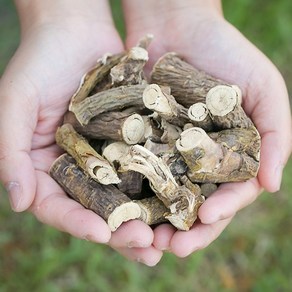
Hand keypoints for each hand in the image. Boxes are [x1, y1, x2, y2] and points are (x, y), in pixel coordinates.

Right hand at [0, 0, 160, 264]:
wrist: (75, 29)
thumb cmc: (38, 61)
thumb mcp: (15, 103)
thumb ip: (11, 153)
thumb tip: (19, 203)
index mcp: (47, 165)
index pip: (58, 205)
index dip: (77, 222)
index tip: (101, 234)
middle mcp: (78, 166)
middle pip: (97, 207)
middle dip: (119, 230)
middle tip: (145, 246)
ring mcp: (107, 154)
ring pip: (126, 195)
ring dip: (145, 217)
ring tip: (166, 238)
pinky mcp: (131, 139)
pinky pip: (146, 165)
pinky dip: (161, 183)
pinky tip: (179, 198)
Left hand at [122, 0, 291, 257]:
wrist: (179, 25)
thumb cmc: (226, 53)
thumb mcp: (264, 89)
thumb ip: (275, 136)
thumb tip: (270, 185)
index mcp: (230, 155)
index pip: (229, 196)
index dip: (220, 212)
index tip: (204, 220)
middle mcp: (198, 160)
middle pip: (193, 204)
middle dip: (185, 230)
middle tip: (170, 248)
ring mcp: (168, 152)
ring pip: (163, 196)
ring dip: (155, 220)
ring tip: (144, 238)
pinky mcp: (141, 141)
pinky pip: (136, 170)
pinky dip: (132, 190)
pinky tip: (122, 207)